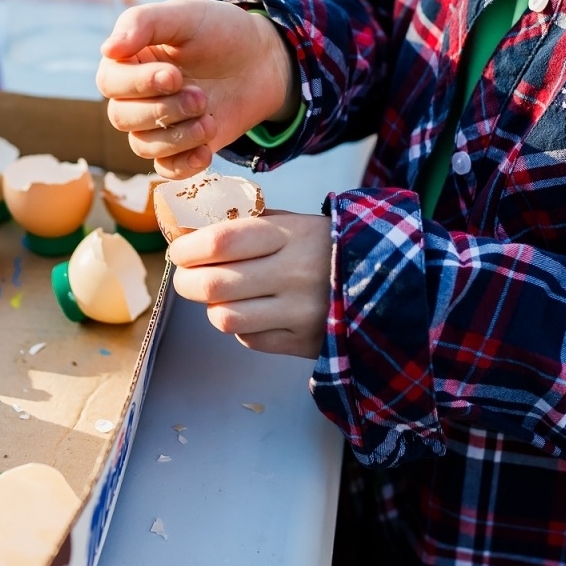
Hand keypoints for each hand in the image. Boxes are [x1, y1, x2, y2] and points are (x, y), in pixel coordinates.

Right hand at [97, 0, 298, 177]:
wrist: (261, 59)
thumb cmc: (218, 31)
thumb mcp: (183, 15)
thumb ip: (143, 23)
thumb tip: (107, 49)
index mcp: (128, 61)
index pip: (110, 82)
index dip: (138, 84)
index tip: (174, 75)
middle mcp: (136, 96)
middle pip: (122, 118)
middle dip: (163, 110)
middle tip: (201, 97)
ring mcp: (158, 124)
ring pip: (142, 146)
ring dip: (177, 136)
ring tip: (209, 118)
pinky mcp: (182, 147)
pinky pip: (166, 169)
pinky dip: (184, 165)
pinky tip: (206, 150)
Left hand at [167, 212, 330, 358]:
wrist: (386, 281)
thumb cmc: (325, 248)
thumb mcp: (294, 223)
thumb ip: (247, 226)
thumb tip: (191, 234)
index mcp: (292, 235)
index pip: (222, 241)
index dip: (189, 248)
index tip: (180, 251)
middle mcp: (296, 274)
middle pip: (214, 284)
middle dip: (187, 282)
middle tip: (187, 277)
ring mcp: (301, 312)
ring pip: (225, 318)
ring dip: (212, 308)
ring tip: (219, 296)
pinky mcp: (304, 342)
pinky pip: (249, 339)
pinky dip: (241, 327)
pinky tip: (252, 312)